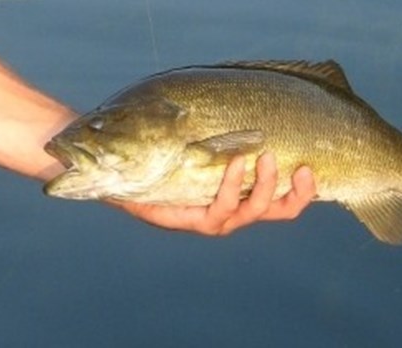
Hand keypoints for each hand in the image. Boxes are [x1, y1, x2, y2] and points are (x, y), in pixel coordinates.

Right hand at [117, 152, 316, 235]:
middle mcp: (217, 213)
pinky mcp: (243, 187)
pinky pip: (273, 193)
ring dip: (291, 191)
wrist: (130, 162)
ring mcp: (233, 201)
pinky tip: (304, 167)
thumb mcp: (126, 172)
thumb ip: (129, 172)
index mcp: (192, 217)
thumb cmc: (126, 167)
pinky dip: (290, 185)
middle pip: (254, 214)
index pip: (220, 214)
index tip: (235, 161)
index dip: (231, 192)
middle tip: (275, 158)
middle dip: (270, 191)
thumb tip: (96, 167)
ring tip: (305, 166)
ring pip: (271, 208)